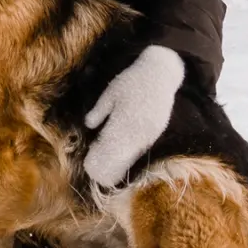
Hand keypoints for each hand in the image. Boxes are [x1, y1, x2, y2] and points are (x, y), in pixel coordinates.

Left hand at [82, 44, 182, 187]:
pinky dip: (134, 153)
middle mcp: (139, 126)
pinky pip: (144, 145)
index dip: (102, 155)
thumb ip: (100, 110)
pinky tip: (125, 158)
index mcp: (125, 116)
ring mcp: (151, 129)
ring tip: (110, 170)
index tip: (92, 163)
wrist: (159, 73)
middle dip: (111, 163)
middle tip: (98, 173)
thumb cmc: (131, 81)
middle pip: (124, 151)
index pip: (111, 142)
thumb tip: (88, 125)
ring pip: (135, 151)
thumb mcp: (111, 92)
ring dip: (123, 161)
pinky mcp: (158, 129)